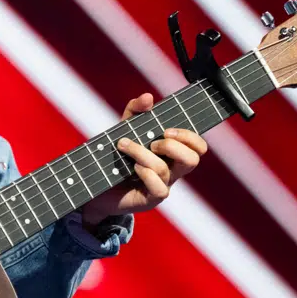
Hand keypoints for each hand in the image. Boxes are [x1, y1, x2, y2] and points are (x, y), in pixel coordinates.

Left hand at [79, 93, 207, 224]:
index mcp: (173, 153)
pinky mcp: (150, 199)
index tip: (167, 130)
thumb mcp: (125, 128)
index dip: (190, 136)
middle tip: (154, 142)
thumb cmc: (118, 156)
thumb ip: (135, 111)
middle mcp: (173, 170)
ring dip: (143, 154)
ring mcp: (163, 185)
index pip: (198, 147)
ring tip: (125, 146)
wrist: (97, 186)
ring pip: (165, 170)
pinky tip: (133, 167)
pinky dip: (146, 174)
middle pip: (193, 159)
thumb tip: (148, 98)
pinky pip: (159, 189)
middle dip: (173, 146)